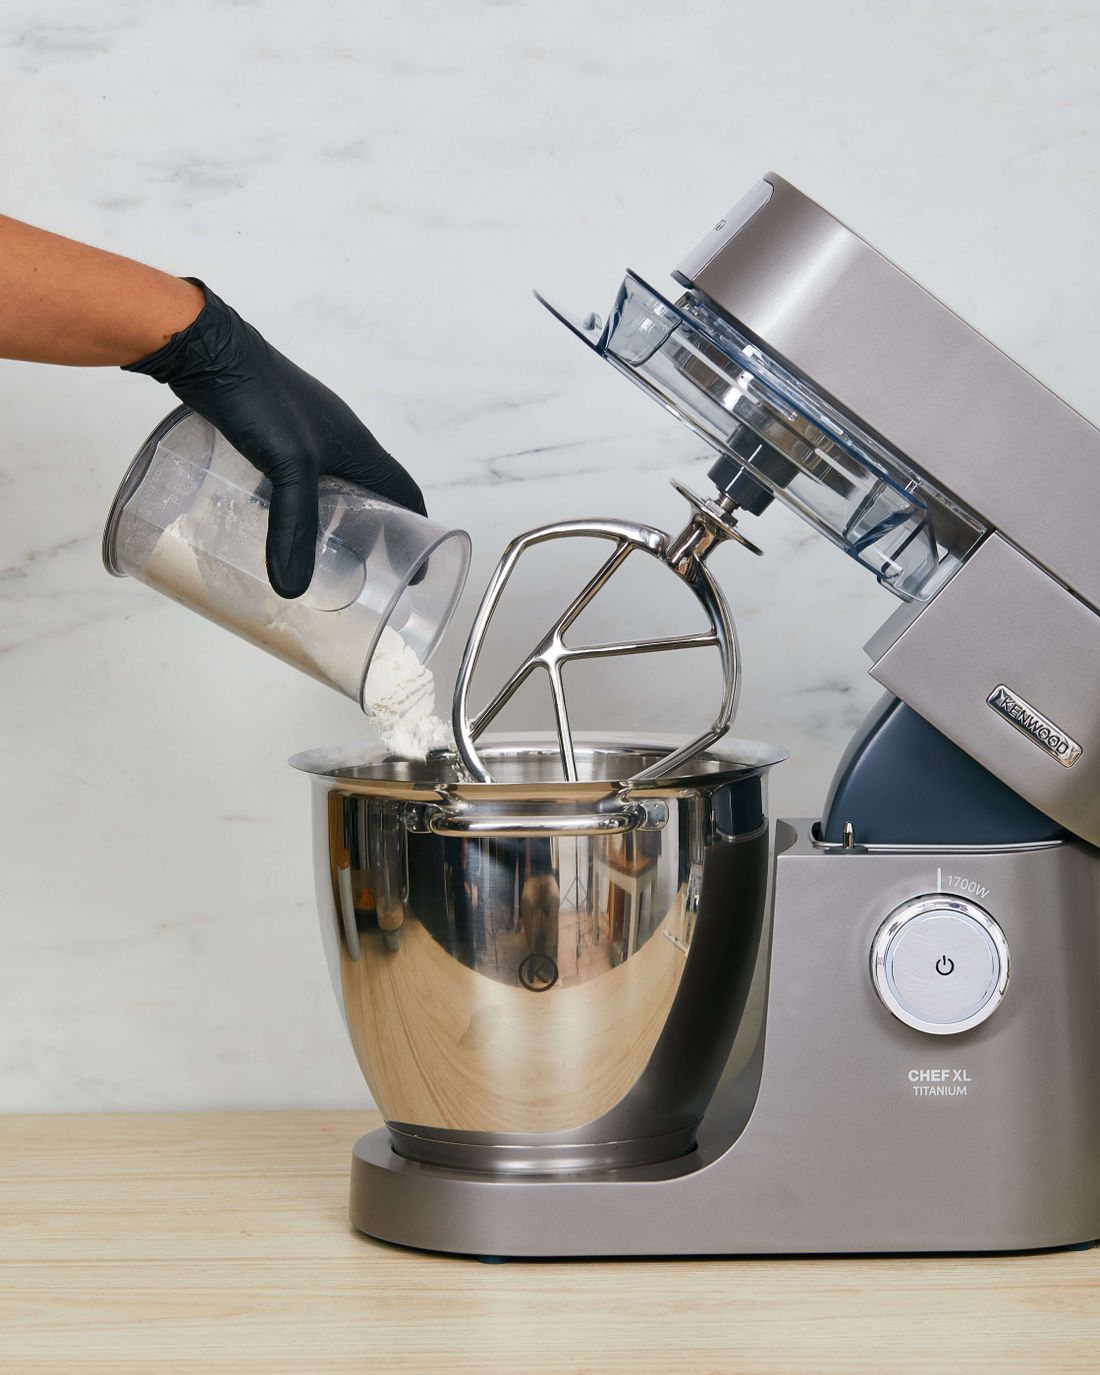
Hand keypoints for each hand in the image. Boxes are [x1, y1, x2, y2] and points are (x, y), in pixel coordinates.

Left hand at [124, 283, 424, 597]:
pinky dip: (297, 503)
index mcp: (358, 446)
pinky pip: (297, 477)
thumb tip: (292, 588)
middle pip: (371, 491)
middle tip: (365, 568)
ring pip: (332, 485)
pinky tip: (273, 520)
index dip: (415, 529)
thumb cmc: (260, 397)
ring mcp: (304, 434)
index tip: (414, 568)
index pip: (403, 491)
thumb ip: (294, 526)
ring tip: (321, 553)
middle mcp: (338, 439)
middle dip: (374, 530)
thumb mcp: (288, 466)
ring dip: (335, 518)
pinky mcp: (272, 433)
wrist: (209, 350)